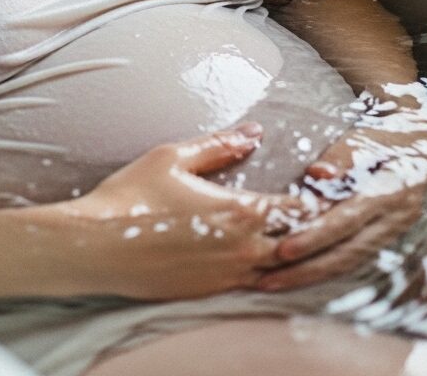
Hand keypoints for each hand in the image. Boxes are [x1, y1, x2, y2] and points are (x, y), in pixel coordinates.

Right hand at [61, 123, 329, 300]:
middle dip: (313, 228)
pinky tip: (261, 257)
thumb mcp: (172, 158)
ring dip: (292, 253)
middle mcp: (243, 249)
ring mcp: (228, 276)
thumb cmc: (131, 196)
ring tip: (299, 236)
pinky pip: (253, 283)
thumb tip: (252, 132)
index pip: (299, 209)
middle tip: (325, 213)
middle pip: (299, 244)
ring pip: (280, 270)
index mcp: (239, 212)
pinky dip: (265, 270)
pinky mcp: (211, 292)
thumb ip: (218, 145)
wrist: (98, 246)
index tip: (328, 186)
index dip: (320, 197)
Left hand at [255, 107, 426, 291]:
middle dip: (306, 269)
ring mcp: (392, 230)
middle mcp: (396, 218)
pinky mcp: (383, 234)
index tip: (282, 250)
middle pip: (347, 252)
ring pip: (349, 261)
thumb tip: (317, 174)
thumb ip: (343, 154)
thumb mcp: (369, 135)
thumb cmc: (386, 131)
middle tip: (268, 279)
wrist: (422, 135)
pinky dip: (323, 268)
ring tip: (272, 283)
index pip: (348, 220)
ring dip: (310, 275)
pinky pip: (352, 257)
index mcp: (393, 191)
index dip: (315, 236)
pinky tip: (294, 275)